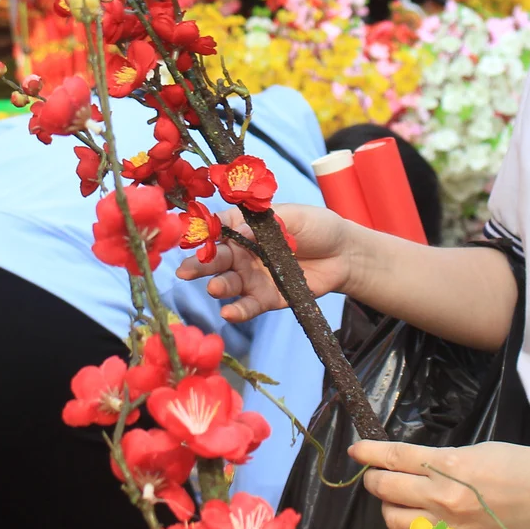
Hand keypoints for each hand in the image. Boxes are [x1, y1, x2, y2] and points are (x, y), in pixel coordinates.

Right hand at [175, 203, 356, 321]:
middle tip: (184, 271)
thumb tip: (236, 230)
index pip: (218, 228)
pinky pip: (248, 306)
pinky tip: (228, 312)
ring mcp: (253, 277)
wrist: (345, 254)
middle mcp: (243, 253)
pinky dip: (237, 310)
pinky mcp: (267, 298)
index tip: (190, 237)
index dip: (203, 233)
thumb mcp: (294, 216)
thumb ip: (266, 223)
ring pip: (229, 283)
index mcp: (245, 227)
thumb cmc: (318, 227)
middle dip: (199, 264)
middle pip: (216, 259)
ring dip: (218, 286)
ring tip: (213, 287)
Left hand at [348, 439, 529, 528]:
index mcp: (449, 466)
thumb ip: (438, 460)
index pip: (395, 458)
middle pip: (386, 489)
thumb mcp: (475, 450)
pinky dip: (414, 528)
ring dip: (389, 506)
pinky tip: (421, 518)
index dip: (370, 452)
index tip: (355, 450)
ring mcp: (451, 526)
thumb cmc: (520, 463)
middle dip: (374, 479)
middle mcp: (444, 498)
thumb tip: (409, 464)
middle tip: (375, 473)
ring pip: (395, 521)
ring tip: (398, 497)